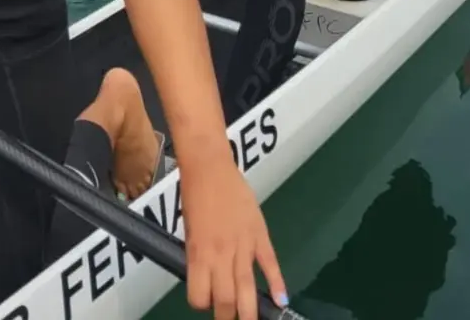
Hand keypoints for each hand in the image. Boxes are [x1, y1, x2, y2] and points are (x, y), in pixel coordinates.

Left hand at [180, 147, 287, 317]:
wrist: (209, 166)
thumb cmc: (193, 196)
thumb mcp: (189, 230)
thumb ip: (198, 256)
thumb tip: (206, 278)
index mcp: (198, 253)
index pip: (199, 296)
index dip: (201, 303)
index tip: (205, 301)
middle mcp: (220, 254)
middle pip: (226, 300)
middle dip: (228, 317)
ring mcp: (242, 244)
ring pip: (247, 288)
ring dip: (249, 311)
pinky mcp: (259, 234)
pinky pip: (270, 264)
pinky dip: (277, 284)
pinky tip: (280, 301)